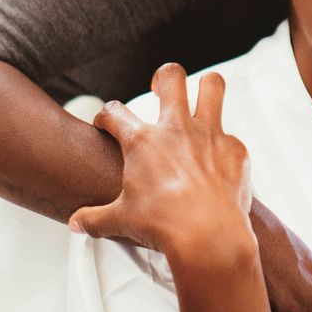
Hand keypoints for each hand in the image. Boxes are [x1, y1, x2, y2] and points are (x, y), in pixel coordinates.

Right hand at [69, 63, 252, 257]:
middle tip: (161, 92)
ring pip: (212, 86)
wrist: (208, 235)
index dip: (107, 116)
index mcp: (143, 142)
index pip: (115, 112)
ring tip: (201, 99)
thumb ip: (95, 218)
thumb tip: (76, 223)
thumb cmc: (162, 226)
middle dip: (163, 78)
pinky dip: (223, 148)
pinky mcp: (235, 148)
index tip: (107, 124)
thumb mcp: (120, 221)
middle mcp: (176, 129)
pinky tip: (219, 166)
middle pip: (170, 77)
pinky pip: (231, 137)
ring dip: (206, 87)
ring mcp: (210, 134)